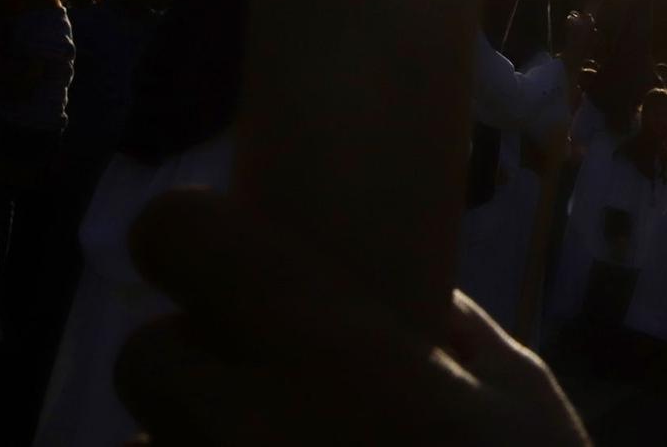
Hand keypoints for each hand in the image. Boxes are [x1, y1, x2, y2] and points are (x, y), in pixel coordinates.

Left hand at [115, 187, 587, 445]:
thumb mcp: (520, 395)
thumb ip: (448, 333)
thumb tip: (405, 292)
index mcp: (327, 351)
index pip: (177, 239)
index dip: (194, 237)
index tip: (229, 253)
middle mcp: (242, 428)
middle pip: (146, 358)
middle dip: (197, 365)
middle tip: (270, 387)